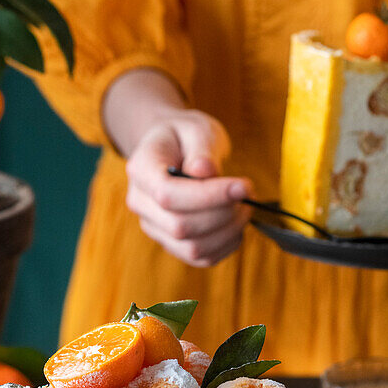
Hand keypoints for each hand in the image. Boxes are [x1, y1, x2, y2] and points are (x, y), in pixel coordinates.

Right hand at [103, 70, 251, 266]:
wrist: (172, 149)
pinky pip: (200, 258)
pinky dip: (226, 246)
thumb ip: (201, 148)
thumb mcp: (195, 128)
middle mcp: (141, 204)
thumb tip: (206, 172)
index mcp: (140, 170)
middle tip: (247, 195)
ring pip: (192, 248)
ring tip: (245, 208)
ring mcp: (154, 227)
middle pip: (180, 226)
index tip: (243, 186)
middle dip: (222, 214)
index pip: (167, 195)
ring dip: (228, 232)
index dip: (208, 196)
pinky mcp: (172, 243)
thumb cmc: (185, 136)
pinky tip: (237, 225)